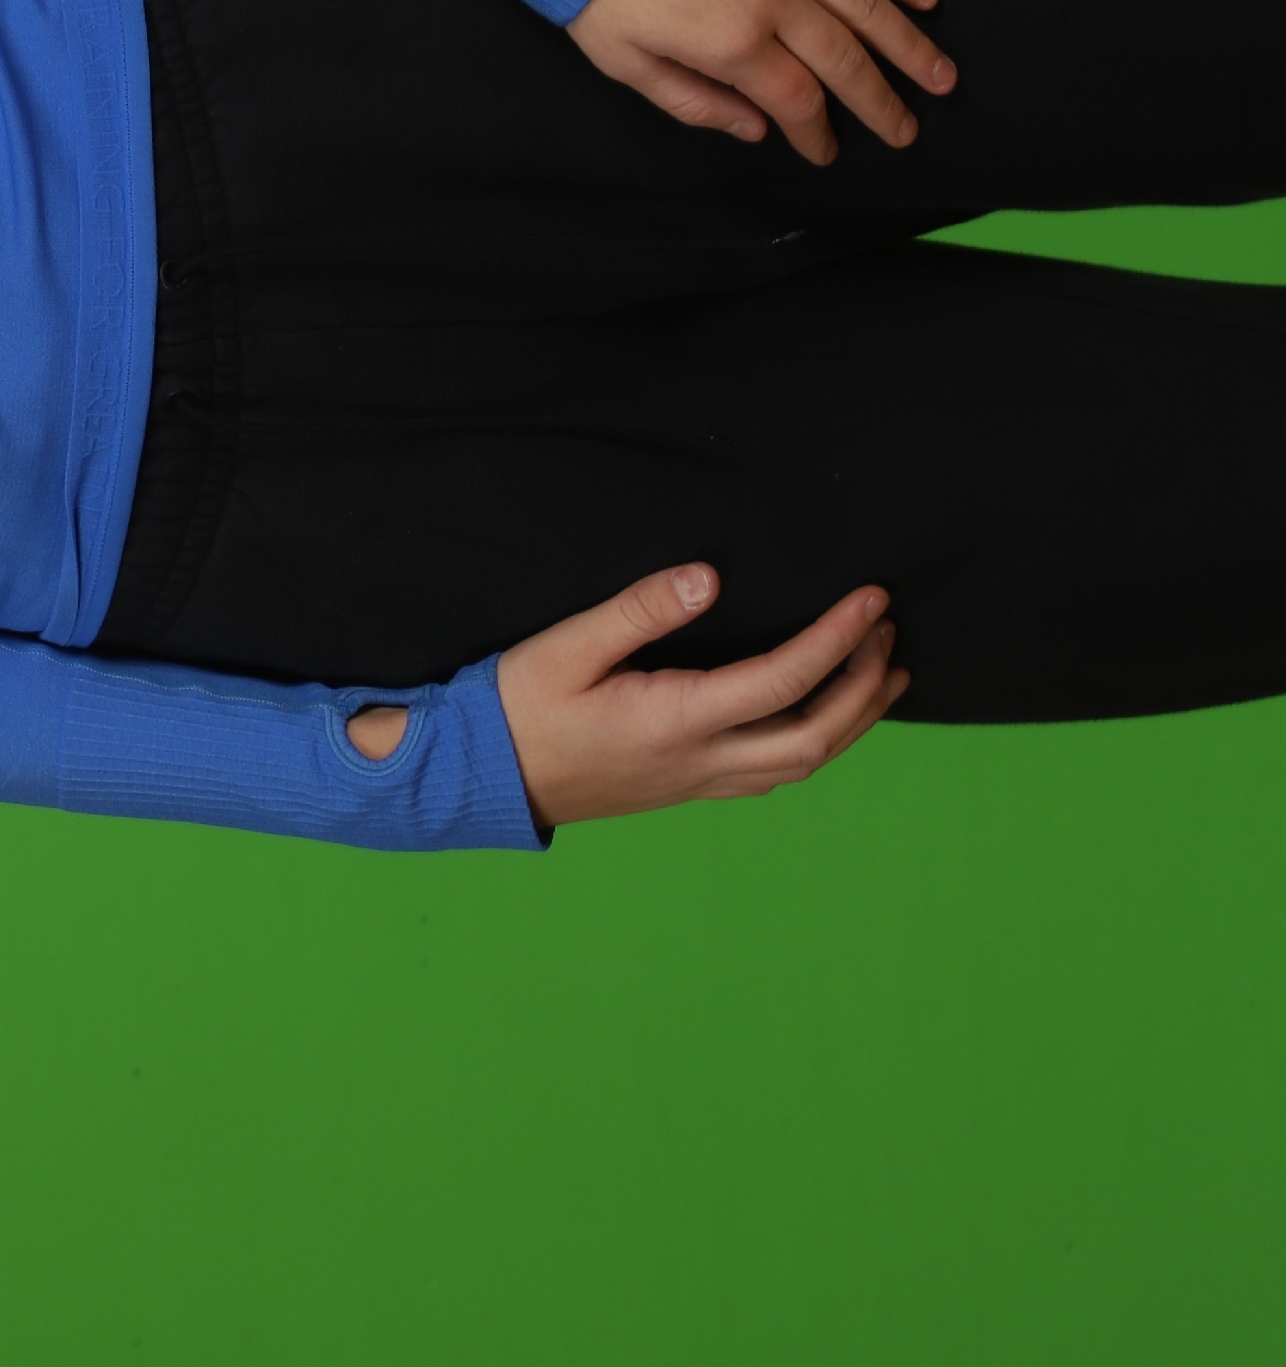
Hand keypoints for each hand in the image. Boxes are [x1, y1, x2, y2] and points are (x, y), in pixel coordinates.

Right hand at [494, 563, 908, 827]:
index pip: (784, 680)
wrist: (480, 777)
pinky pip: (775, 773)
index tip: (871, 599)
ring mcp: (697, 782)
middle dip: (865, 684)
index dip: (838, 638)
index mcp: (675, 721)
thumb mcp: (566, 647)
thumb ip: (640, 611)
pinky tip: (823, 716)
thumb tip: (710, 578)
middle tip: (886, 631)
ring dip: (855, 718)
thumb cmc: (516, 707)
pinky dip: (819, 742)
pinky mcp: (687, 788)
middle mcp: (699, 761)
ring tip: (885, 672)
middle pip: (817, 736)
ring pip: (804, 763)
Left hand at [564, 0, 952, 164]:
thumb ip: (693, 101)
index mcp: (733, 42)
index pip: (798, 100)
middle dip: (881, 100)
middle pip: (846, 59)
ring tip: (941, 76)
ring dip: (909, 44)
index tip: (827, 152)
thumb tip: (756, 128)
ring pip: (868, 3)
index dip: (818, 133)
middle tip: (907, 130)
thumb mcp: (623, 60)